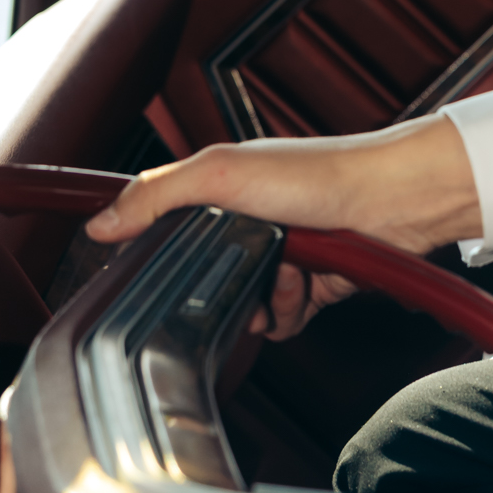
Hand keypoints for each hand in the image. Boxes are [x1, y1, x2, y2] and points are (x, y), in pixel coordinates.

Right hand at [84, 117, 481, 340]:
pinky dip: (290, 313)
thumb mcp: (221, 173)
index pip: (166, 229)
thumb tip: (101, 223)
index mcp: (220, 188)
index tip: (159, 269)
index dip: (160, 254)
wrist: (392, 202)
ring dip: (262, 302)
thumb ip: (156, 195)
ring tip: (285, 276)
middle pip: (206, 279)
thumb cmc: (319, 173)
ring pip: (243, 306)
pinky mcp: (311, 284)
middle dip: (220, 288)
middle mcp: (248, 221)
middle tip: (239, 273)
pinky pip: (282, 320)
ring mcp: (280, 255)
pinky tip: (304, 291)